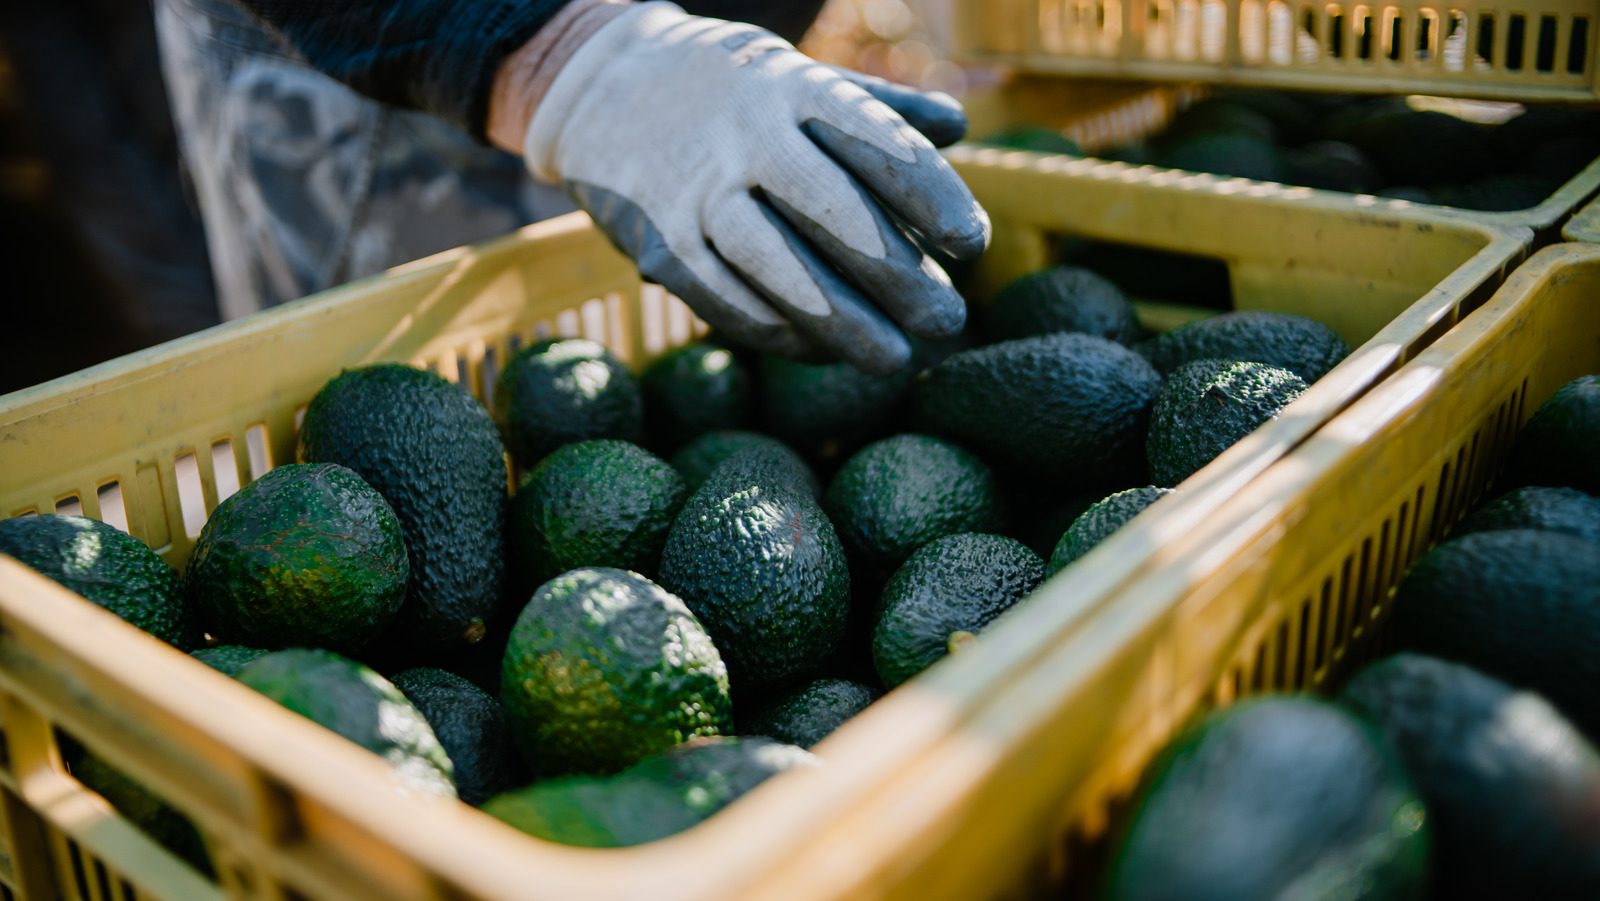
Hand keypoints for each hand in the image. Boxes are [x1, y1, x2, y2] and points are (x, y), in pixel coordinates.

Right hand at [514, 2, 989, 373]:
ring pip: (776, 266)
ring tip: (896, 360)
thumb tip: (957, 130)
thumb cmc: (730, 91)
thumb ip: (878, 105)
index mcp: (791, 87)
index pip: (872, 140)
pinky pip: (725, 300)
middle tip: (949, 321)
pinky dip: (778, 333)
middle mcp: (742, 135)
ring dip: (842, 322)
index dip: (927, 194)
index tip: (972, 243)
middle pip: (832, 211)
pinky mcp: (658, 244)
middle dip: (897, 274)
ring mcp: (694, 192)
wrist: (599, 88)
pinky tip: (823, 353)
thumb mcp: (797, 76)